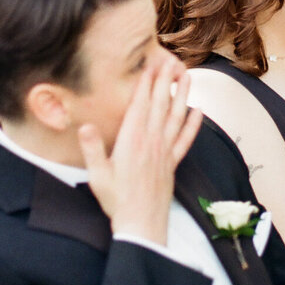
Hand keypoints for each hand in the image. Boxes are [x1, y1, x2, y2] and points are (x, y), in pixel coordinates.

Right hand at [79, 55, 201, 245]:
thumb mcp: (97, 174)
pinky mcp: (173, 163)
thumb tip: (85, 126)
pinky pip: (186, 139)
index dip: (146, 83)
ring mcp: (165, 152)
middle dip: (165, 81)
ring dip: (183, 95)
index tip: (150, 64)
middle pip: (160, 104)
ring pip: (177, 117)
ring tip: (187, 76)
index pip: (140, 105)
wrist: (142, 224)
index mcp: (132, 141)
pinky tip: (200, 111)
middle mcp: (151, 142)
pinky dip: (194, 124)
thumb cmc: (117, 200)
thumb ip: (92, 148)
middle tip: (171, 60)